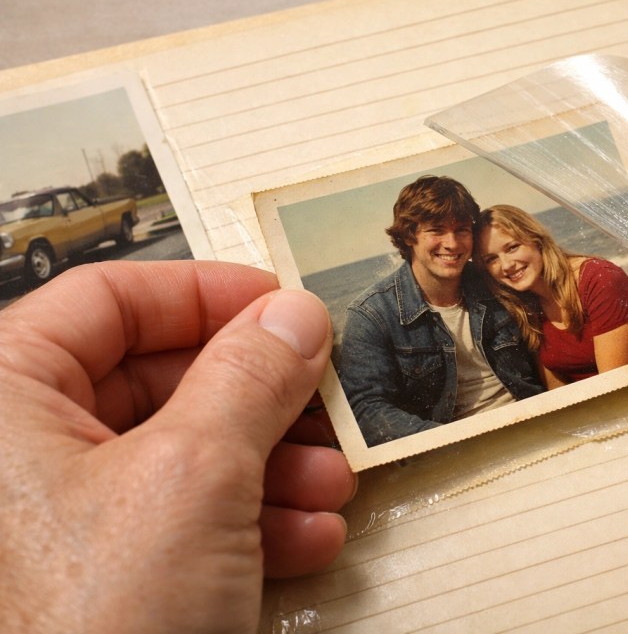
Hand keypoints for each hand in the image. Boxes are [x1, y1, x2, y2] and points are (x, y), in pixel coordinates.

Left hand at [0, 261, 356, 632]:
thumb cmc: (90, 631)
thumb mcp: (193, 477)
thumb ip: (249, 378)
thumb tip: (292, 315)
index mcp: (1, 401)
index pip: (106, 298)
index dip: (205, 293)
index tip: (281, 304)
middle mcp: (19, 454)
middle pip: (156, 380)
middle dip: (256, 398)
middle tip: (321, 398)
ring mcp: (57, 520)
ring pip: (180, 454)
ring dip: (270, 465)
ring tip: (329, 486)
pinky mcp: (99, 577)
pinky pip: (180, 519)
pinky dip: (249, 522)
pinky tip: (303, 541)